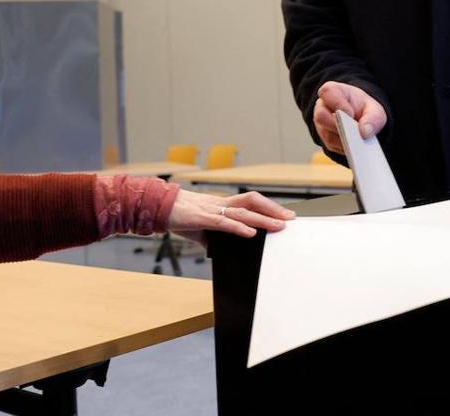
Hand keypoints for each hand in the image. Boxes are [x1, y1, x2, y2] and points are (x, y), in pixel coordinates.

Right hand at [167, 189, 294, 244]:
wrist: (159, 206)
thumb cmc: (178, 215)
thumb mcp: (198, 227)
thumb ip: (210, 236)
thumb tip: (216, 249)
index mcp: (221, 205)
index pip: (250, 202)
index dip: (267, 206)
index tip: (283, 214)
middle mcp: (221, 204)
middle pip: (252, 201)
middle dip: (272, 209)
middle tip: (290, 218)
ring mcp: (213, 209)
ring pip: (243, 212)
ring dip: (262, 219)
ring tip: (278, 226)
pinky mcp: (203, 218)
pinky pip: (225, 222)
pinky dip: (239, 228)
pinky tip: (251, 233)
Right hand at [313, 81, 386, 153]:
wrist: (362, 118)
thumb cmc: (364, 109)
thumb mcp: (374, 109)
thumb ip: (372, 118)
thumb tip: (365, 132)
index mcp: (333, 92)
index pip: (327, 93)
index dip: (337, 103)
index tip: (350, 114)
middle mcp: (323, 107)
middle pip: (321, 116)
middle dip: (338, 126)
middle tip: (354, 134)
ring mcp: (322, 124)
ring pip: (326, 134)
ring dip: (343, 140)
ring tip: (359, 144)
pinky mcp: (326, 139)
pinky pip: (332, 146)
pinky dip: (344, 149)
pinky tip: (355, 149)